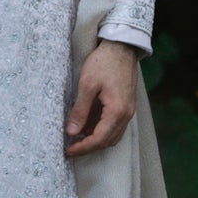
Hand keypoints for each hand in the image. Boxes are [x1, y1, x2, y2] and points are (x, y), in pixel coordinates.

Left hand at [64, 38, 138, 158]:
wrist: (122, 46)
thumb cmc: (104, 62)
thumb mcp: (87, 85)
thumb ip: (80, 110)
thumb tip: (71, 132)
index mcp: (117, 111)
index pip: (99, 139)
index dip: (83, 148)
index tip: (68, 150)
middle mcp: (126, 115)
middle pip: (107, 141)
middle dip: (88, 148)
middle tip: (70, 148)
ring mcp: (129, 111)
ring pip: (113, 136)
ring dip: (96, 141)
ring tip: (77, 140)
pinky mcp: (127, 105)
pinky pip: (116, 126)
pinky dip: (103, 132)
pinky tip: (89, 128)